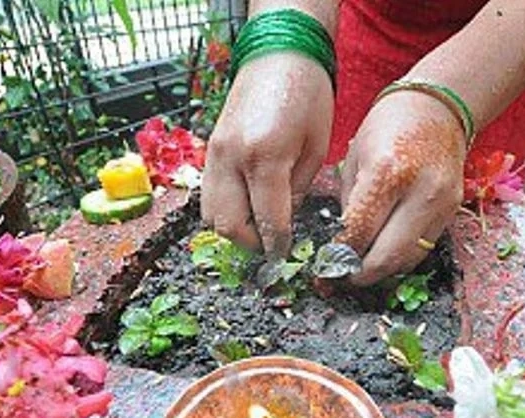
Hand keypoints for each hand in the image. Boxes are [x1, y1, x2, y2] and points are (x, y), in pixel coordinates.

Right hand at [201, 53, 333, 255]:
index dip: (277, 245)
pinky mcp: (209, 150)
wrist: (278, 54)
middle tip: (271, 247)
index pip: (267, 220)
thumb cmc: (307, 95)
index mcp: (265, 156)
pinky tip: (246, 206)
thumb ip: (298, 191)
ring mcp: (214, 154)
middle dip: (251, 244)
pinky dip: (224, 209)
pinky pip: (207, 194)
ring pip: (210, 214)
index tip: (285, 257)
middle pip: (228, 225)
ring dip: (233, 229)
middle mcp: (231, 158)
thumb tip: (286, 222)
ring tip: (258, 229)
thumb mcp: (316, 148)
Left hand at [338, 91, 466, 285]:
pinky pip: (423, 248)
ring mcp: (442, 204)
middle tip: (343, 279)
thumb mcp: (355, 158)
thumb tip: (343, 245)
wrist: (438, 107)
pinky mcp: (453, 210)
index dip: (340, 257)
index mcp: (387, 173)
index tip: (326, 268)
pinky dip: (401, 257)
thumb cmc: (388, 125)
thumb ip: (350, 203)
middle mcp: (420, 192)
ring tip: (361, 270)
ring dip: (383, 271)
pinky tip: (383, 253)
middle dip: (362, 275)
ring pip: (409, 259)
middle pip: (388, 257)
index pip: (360, 233)